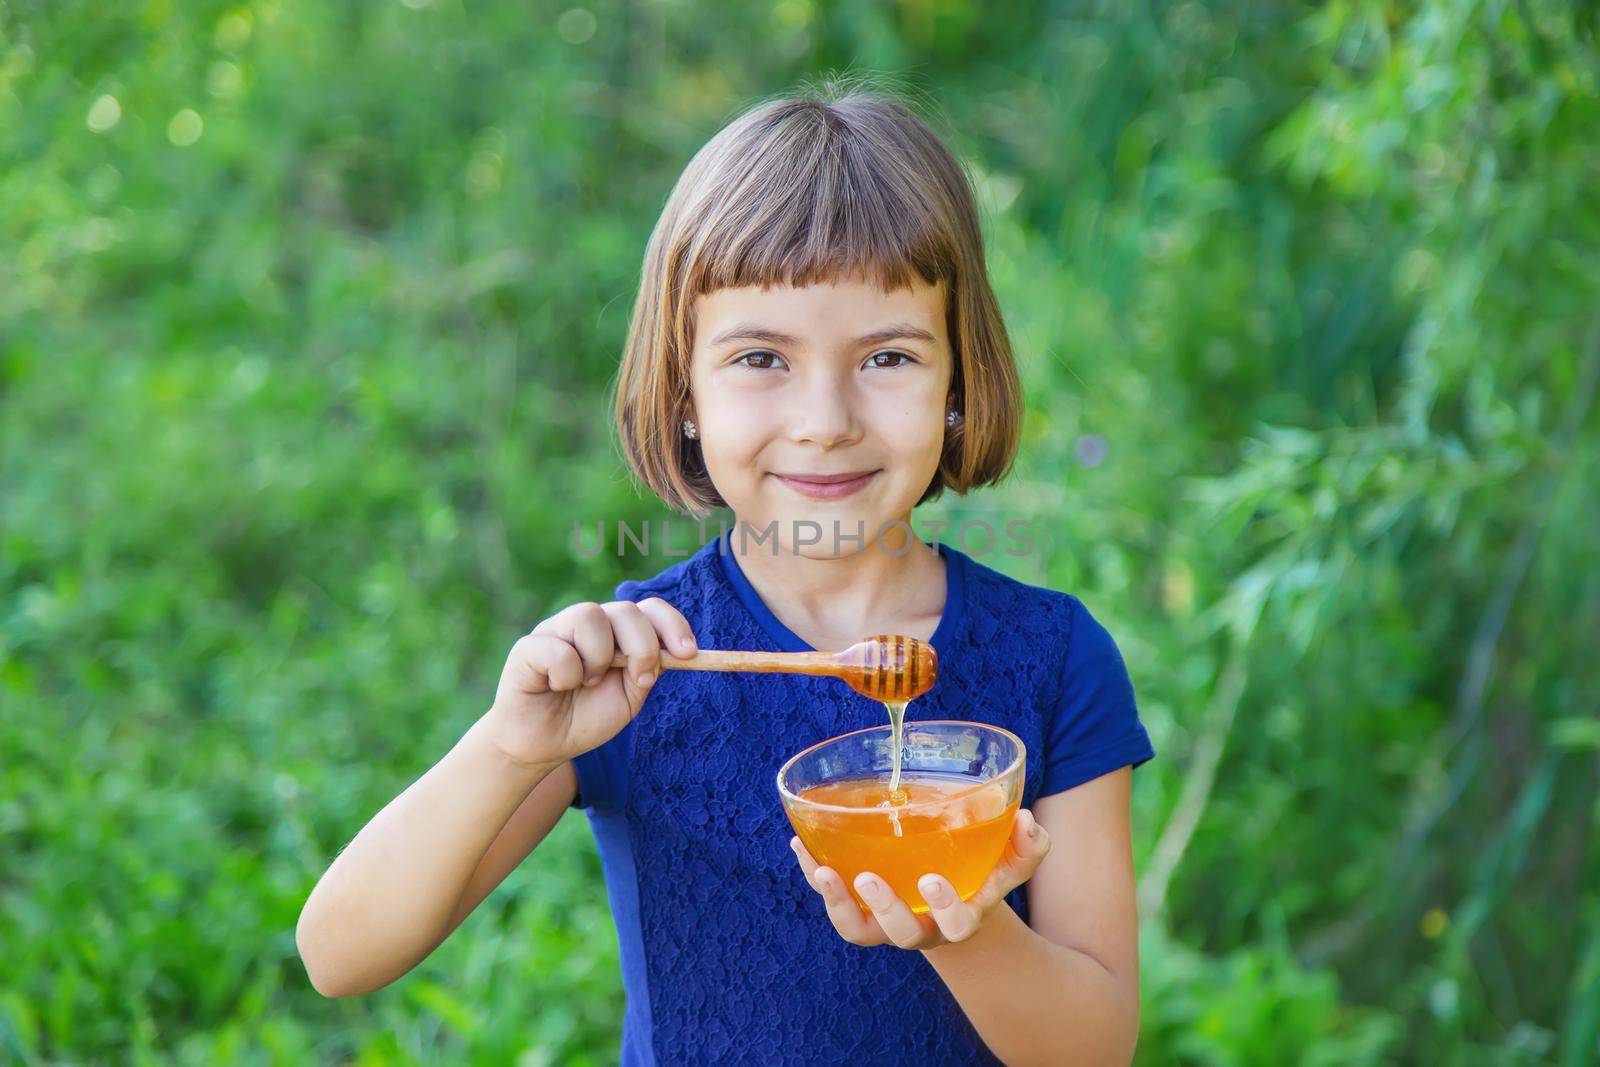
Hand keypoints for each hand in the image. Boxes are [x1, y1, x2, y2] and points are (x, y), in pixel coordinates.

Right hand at [485, 597, 696, 767]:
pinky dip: (566, 674)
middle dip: (643, 646)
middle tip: (639, 680)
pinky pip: (558, 649)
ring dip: (599, 658)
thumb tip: (679, 651)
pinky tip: (557, 687)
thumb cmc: (586, 718)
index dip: (672, 624)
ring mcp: (555, 630)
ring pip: (589, 616)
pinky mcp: (527, 647)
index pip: (649, 608)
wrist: (542, 746)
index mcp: (615, 633)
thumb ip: (649, 670)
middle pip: (625, 609)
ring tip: (587, 684)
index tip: (689, 654)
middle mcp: (586, 624)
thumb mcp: (629, 697)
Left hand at [790, 808, 1050, 949]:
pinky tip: (800, 843)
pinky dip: (813, 872)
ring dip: (836, 903)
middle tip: (867, 878)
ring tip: (821, 870)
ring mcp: (883, 922)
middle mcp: (919, 927)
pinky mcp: (856, 908)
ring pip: (856, 928)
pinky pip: (831, 900)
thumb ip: (1028, 845)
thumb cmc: (980, 872)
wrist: (947, 895)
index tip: (932, 879)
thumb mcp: (1008, 861)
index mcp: (957, 918)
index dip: (944, 909)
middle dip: (885, 908)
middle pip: (900, 932)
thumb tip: (1028, 820)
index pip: (956, 926)